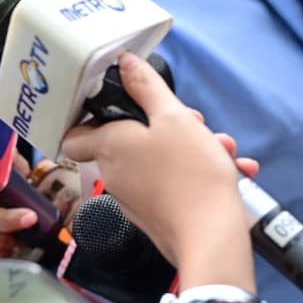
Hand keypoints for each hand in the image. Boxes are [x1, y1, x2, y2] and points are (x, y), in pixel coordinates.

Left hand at [61, 54, 254, 286]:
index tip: (115, 105)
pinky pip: (171, 183)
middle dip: (165, 126)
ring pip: (157, 160)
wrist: (213, 239)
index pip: (73, 134)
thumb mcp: (173, 117)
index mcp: (108, 145)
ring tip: (220, 147)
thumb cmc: (191, 176)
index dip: (89, 117)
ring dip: (190, 148)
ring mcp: (134, 197)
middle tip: (194, 122)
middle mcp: (114, 173)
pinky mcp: (156, 215)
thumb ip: (146, 87)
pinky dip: (196, 174)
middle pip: (129, 140)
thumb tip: (124, 63)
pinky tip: (229, 169)